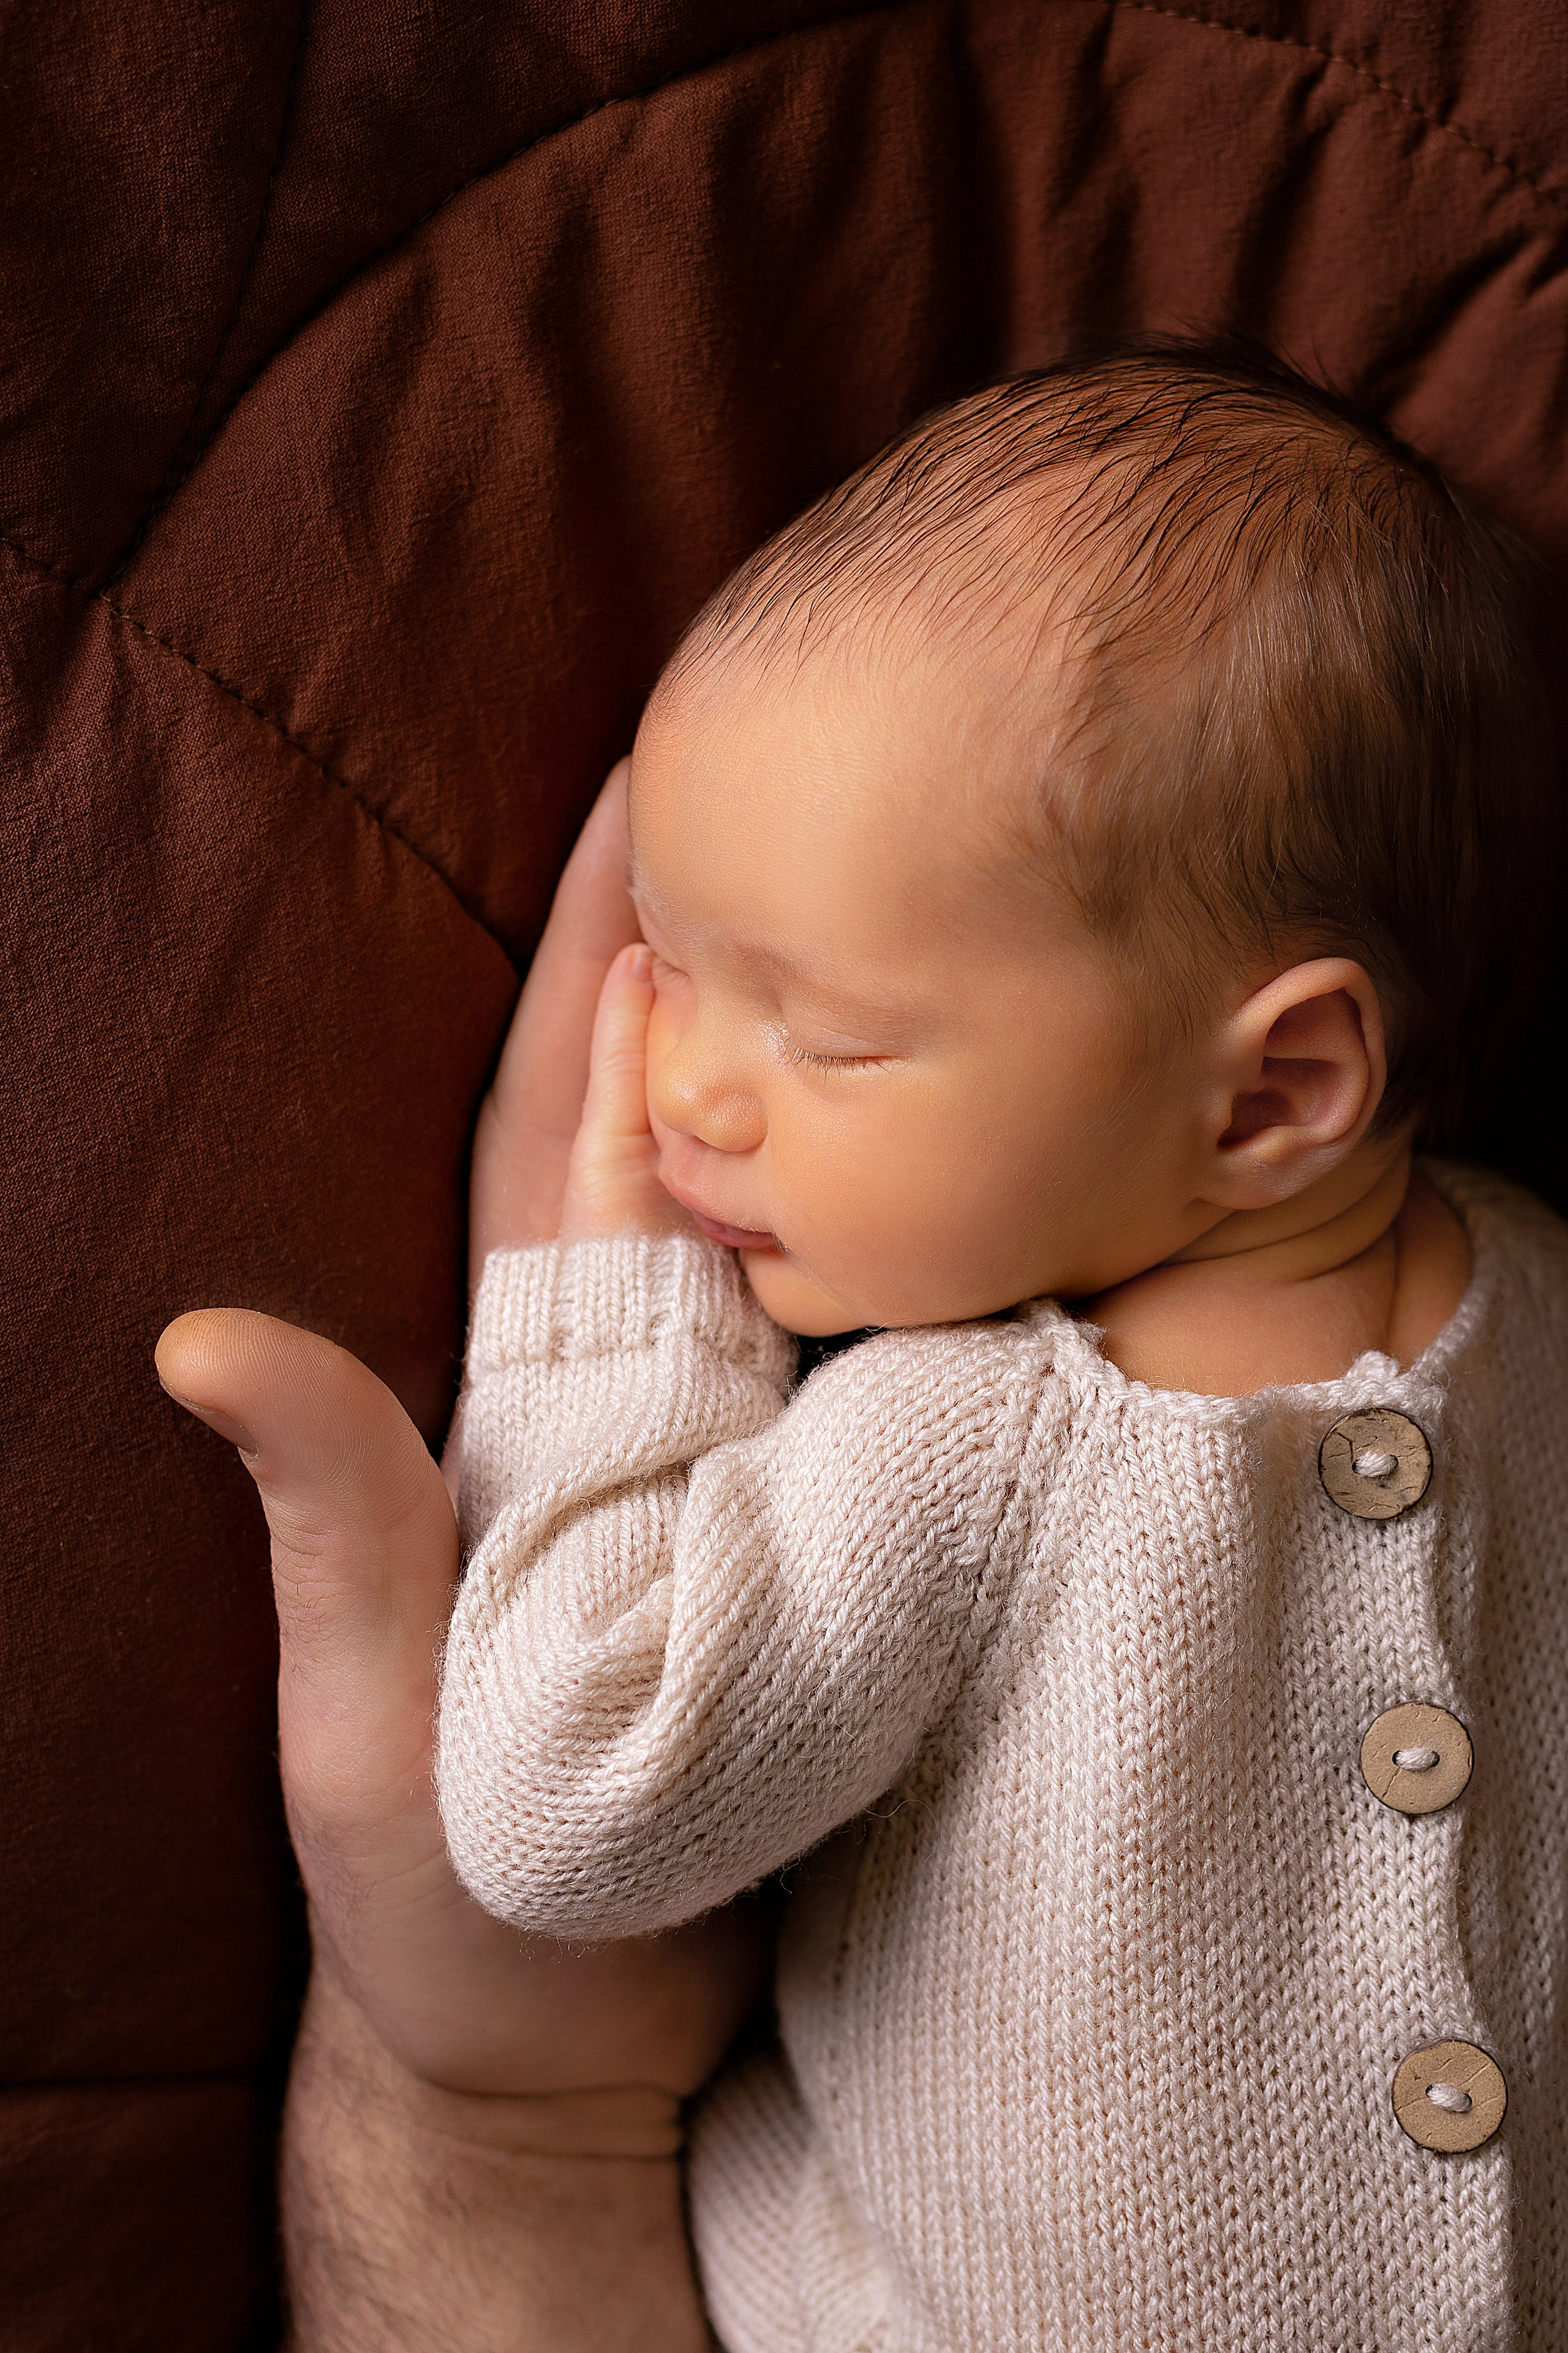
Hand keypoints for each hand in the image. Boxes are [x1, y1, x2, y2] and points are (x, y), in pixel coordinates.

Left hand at [153, 768, 772, 2342]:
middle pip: (672, 1138)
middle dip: (711, 954)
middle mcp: (617, 1400)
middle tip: (782, 784)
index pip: (558, 1140)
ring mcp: (720, 1458)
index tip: (643, 802)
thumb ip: (327, 1519)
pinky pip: (864, 1351)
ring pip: (773, 1220)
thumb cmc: (448, 1900)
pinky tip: (952, 1145)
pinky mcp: (808, 1534)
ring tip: (876, 906)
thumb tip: (199, 1339)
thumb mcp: (368, 1710)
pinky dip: (895, 1227)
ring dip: (810, 1060)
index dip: (594, 970)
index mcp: (511, 1400)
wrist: (562, 2062)